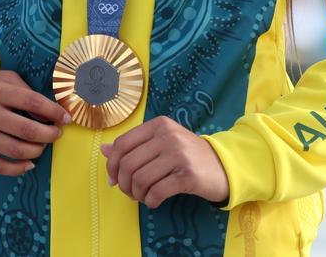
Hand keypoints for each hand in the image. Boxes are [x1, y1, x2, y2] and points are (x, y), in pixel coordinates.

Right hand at [0, 70, 70, 176]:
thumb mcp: (1, 77)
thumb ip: (23, 89)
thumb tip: (48, 106)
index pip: (33, 102)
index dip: (54, 112)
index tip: (66, 118)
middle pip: (27, 130)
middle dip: (49, 134)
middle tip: (56, 134)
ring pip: (15, 150)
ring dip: (36, 151)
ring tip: (43, 146)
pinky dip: (18, 169)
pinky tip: (29, 164)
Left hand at [100, 116, 228, 208]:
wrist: (222, 165)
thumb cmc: (186, 154)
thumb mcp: (160, 143)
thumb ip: (133, 146)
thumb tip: (103, 150)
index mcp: (158, 125)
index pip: (122, 144)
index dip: (112, 164)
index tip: (113, 179)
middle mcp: (167, 135)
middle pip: (128, 164)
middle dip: (124, 184)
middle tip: (130, 192)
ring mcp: (178, 154)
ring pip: (140, 179)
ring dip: (137, 194)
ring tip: (143, 197)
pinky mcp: (187, 174)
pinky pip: (157, 191)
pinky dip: (150, 201)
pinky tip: (154, 201)